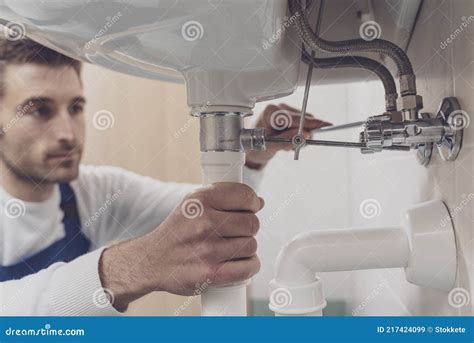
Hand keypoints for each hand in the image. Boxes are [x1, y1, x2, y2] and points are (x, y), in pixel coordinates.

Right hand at [99, 183, 263, 310]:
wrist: (152, 261)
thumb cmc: (177, 231)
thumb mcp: (193, 203)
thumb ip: (224, 198)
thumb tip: (259, 202)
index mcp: (200, 200)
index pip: (245, 195)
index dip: (252, 203)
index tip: (250, 209)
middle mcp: (204, 222)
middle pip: (252, 222)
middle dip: (249, 227)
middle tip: (236, 232)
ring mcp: (208, 249)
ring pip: (251, 245)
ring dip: (247, 248)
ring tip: (232, 248)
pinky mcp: (211, 273)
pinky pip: (248, 267)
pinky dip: (249, 266)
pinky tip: (241, 262)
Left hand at [245, 103, 331, 168]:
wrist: (252, 147)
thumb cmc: (256, 145)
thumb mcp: (270, 146)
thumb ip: (286, 141)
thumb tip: (305, 135)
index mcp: (271, 112)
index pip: (295, 118)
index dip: (311, 124)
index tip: (326, 125)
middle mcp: (279, 108)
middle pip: (303, 119)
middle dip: (304, 135)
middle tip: (295, 147)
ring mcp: (285, 110)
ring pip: (306, 123)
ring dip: (301, 137)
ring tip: (286, 144)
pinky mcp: (290, 115)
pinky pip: (305, 125)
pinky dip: (300, 135)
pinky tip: (289, 139)